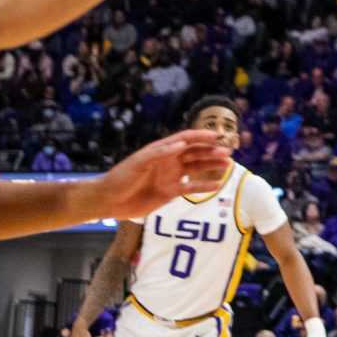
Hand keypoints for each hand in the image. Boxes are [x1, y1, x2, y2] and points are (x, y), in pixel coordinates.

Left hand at [90, 130, 228, 217]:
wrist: (110, 201)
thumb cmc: (121, 178)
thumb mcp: (138, 163)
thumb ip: (159, 154)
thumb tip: (181, 145)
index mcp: (162, 150)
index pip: (185, 139)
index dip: (201, 136)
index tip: (216, 135)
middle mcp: (169, 161)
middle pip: (195, 152)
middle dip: (211, 150)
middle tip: (227, 151)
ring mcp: (171, 176)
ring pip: (196, 168)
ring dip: (211, 165)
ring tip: (227, 164)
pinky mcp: (170, 192)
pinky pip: (191, 188)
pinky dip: (204, 186)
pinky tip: (217, 185)